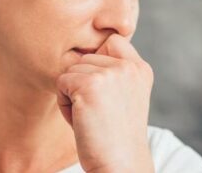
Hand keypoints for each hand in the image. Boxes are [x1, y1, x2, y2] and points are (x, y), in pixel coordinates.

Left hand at [55, 34, 154, 172]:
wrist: (120, 164)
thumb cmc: (115, 137)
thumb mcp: (125, 97)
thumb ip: (114, 73)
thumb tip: (81, 53)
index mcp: (141, 69)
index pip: (112, 41)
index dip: (100, 61)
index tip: (104, 91)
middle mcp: (128, 67)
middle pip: (86, 57)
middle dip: (83, 83)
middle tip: (98, 112)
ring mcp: (109, 74)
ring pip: (71, 70)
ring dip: (72, 94)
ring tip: (91, 117)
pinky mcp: (89, 85)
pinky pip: (61, 83)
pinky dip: (64, 104)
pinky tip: (82, 120)